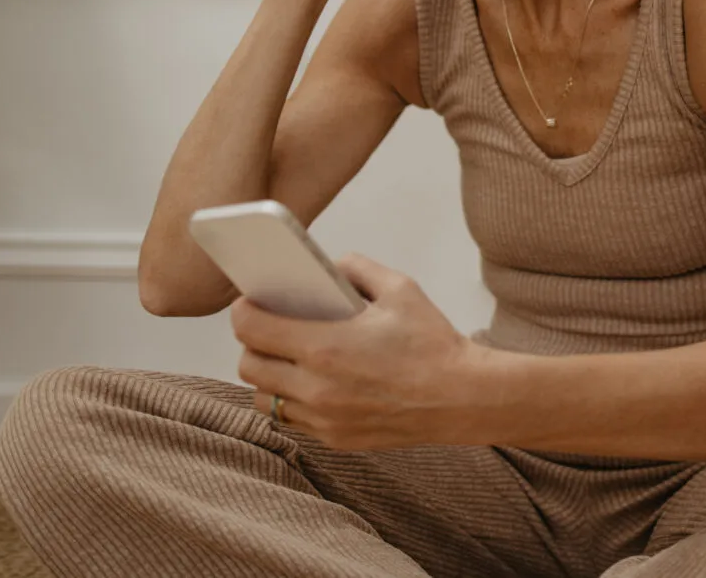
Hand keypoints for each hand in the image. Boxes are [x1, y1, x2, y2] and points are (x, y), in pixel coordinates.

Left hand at [231, 252, 474, 449]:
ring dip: (268, 377)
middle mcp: (316, 387)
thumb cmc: (433, 343)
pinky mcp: (335, 438)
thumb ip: (357, 268)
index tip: (249, 301)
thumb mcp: (400, 288)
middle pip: (249, 367)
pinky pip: (293, 419)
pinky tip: (314, 382)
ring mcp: (323, 418)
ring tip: (288, 359)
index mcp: (326, 346)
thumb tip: (328, 268)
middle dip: (252, 343)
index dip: (243, 311)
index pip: (252, 329)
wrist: (462, 397)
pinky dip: (293, 399)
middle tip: (269, 328)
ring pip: (264, 399)